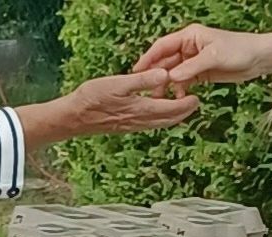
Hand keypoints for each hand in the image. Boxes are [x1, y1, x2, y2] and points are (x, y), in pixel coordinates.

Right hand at [17, 70, 198, 148]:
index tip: (197, 97)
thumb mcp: (118, 83)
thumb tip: (164, 75)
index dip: (187, 104)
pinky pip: (150, 124)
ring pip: (161, 123)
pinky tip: (158, 111)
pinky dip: (160, 118)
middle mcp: (141, 121)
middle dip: (185, 112)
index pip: (172, 109)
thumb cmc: (92, 98)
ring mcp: (134, 126)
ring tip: (181, 106)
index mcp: (142, 109)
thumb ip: (142, 80)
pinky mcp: (127, 126)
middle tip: (195, 102)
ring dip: (173, 116)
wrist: (74, 118)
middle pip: (171, 120)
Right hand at [135, 24, 267, 86]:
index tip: (137, 71)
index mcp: (189, 36)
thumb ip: (191, 68)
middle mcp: (189, 47)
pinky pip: (185, 82)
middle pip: (166, 62)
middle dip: (157, 76)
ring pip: (174, 74)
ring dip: (168, 85)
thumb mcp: (213, 57)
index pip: (162, 46)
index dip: (148, 58)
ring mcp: (194, 61)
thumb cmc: (239, 50)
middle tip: (147, 91)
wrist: (259, 58)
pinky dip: (180, 90)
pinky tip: (178, 99)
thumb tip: (171, 78)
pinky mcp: (201, 73)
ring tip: (161, 98)